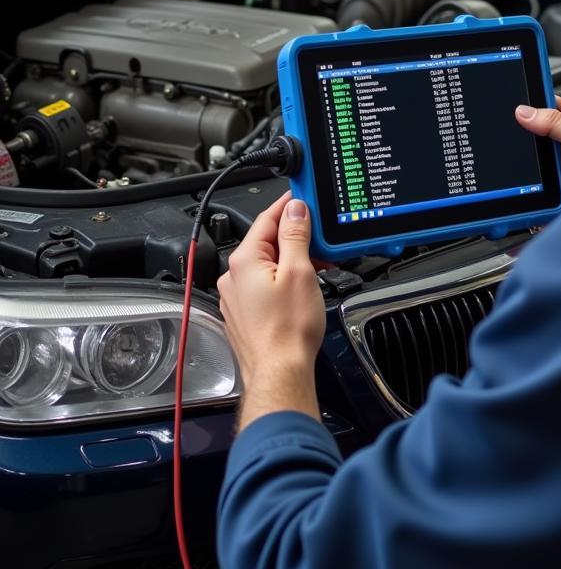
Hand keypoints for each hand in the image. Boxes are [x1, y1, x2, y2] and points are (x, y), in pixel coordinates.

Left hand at [217, 192, 325, 428]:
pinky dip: (283, 277)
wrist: (280, 371)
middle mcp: (233, 277)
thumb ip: (295, 236)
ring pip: (266, 264)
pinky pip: (263, 284)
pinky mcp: (244, 314)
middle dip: (294, 235)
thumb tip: (295, 210)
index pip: (266, 219)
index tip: (303, 196)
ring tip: (318, 264)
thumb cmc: (288, 329)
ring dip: (291, 258)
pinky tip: (302, 285)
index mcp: (244, 261)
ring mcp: (236, 297)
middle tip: (319, 234)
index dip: (288, 205)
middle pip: (266, 241)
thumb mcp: (300, 271)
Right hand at [515, 96, 560, 192]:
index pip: (554, 104)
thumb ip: (556, 122)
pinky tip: (533, 176)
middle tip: (523, 136)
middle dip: (532, 134)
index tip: (518, 105)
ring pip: (539, 153)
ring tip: (531, 160)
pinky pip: (540, 173)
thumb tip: (526, 112)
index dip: (536, 103)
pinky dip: (535, 175)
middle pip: (542, 129)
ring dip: (534, 158)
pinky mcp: (560, 179)